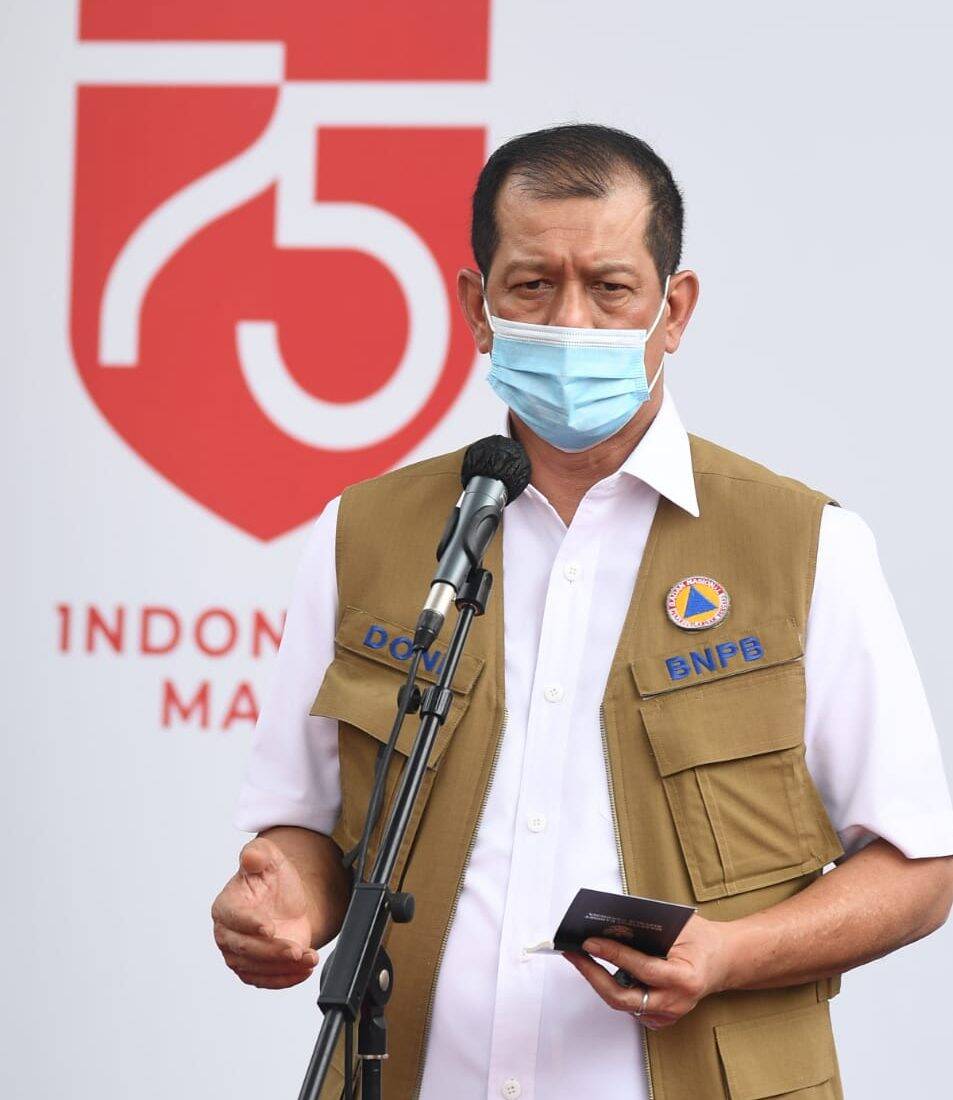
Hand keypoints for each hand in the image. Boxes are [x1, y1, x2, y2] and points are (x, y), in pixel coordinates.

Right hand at [211, 836, 319, 988]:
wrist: (288, 902)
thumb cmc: (272, 879)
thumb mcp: (269, 857)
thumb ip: (258, 854)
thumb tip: (250, 857)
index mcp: (225, 906)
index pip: (233, 918)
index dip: (250, 924)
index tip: (269, 928)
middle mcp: (227, 934)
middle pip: (245, 949)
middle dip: (272, 951)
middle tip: (296, 949)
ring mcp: (239, 955)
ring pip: (256, 968)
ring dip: (283, 967)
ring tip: (308, 958)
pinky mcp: (253, 970)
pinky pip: (266, 981)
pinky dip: (285, 979)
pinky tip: (304, 970)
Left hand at [564, 914, 734, 1028]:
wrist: (723, 961)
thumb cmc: (702, 941)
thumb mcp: (681, 927)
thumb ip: (650, 929)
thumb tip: (612, 924)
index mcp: (684, 979)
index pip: (641, 969)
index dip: (612, 954)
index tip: (589, 941)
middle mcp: (676, 1002)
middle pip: (623, 998)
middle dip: (593, 975)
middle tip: (575, 954)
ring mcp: (668, 1015)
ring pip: (623, 1003)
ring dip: (599, 980)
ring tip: (581, 958)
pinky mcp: (660, 1018)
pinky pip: (629, 1005)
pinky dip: (613, 987)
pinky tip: (599, 969)